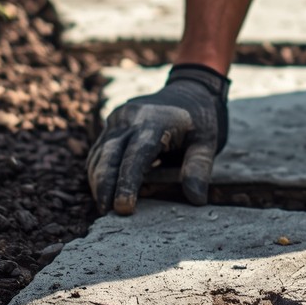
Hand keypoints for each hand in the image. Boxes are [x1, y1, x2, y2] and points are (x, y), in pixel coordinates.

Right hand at [87, 64, 229, 214]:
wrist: (188, 90)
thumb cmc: (199, 120)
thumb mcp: (208, 141)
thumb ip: (199, 168)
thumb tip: (196, 200)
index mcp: (155, 121)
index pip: (136, 155)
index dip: (127, 183)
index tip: (124, 208)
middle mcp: (130, 118)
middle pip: (109, 155)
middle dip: (105, 186)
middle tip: (106, 214)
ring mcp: (117, 120)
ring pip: (99, 154)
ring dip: (98, 182)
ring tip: (104, 208)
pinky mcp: (111, 125)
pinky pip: (99, 151)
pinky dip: (97, 172)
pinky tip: (102, 192)